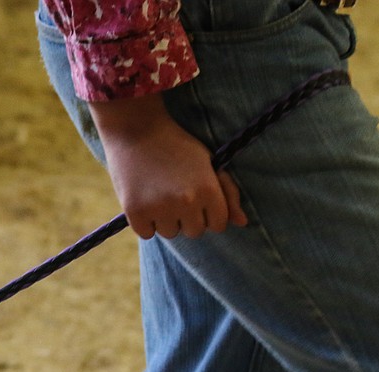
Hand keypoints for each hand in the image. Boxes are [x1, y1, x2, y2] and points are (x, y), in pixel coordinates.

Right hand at [89, 93, 247, 239]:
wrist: (136, 130)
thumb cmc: (177, 146)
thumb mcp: (208, 163)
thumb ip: (228, 193)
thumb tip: (243, 223)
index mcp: (208, 189)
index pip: (218, 225)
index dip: (209, 213)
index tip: (197, 199)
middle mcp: (186, 202)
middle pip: (194, 232)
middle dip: (187, 217)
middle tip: (175, 194)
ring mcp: (159, 208)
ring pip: (170, 233)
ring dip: (165, 220)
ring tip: (157, 195)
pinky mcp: (135, 212)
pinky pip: (146, 234)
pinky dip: (145, 223)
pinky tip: (143, 201)